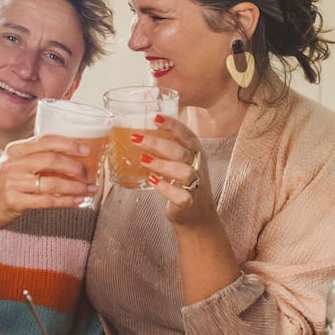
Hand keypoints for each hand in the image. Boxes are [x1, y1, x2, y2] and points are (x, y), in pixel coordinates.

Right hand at [0, 134, 94, 269]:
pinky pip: (48, 201)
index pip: (45, 140)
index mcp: (14, 150)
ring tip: (89, 190)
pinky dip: (66, 201)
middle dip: (76, 167)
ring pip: (53, 182)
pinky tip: (78, 202)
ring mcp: (13, 182)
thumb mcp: (12, 165)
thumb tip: (69, 159)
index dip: (68, 144)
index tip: (86, 149)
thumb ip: (34, 159)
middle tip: (90, 174)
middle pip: (51, 159)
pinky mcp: (15, 201)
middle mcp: (13, 163)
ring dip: (76, 187)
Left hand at [137, 115, 241, 304]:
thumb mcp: (179, 162)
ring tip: (143, 160)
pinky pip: (181, 195)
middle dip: (158, 143)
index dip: (172, 124)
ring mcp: (196, 186)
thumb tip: (137, 130)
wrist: (197, 217)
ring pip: (184, 171)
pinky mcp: (189, 203)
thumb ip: (166, 147)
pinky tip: (151, 181)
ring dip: (162, 164)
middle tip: (136, 138)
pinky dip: (166, 187)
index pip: (186, 134)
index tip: (155, 116)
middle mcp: (198, 166)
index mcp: (195, 153)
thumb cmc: (183, 184)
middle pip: (181, 151)